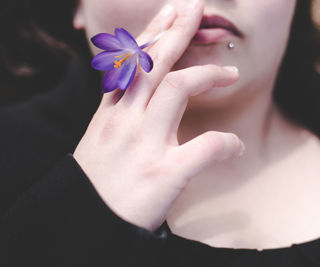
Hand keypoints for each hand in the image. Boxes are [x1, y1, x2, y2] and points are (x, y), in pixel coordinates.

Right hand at [73, 1, 243, 231]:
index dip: (151, 36)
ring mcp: (143, 145)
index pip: (130, 64)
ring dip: (206, 75)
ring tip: (230, 72)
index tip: (169, 14)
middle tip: (195, 7)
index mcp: (109, 114)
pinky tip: (235, 146)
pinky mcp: (163, 173)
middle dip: (175, 32)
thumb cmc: (95, 183)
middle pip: (151, 65)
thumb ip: (117, 115)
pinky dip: (225, 143)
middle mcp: (124, 122)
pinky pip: (203, 146)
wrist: (84, 222)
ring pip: (175, 89)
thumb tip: (135, 97)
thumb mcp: (98, 140)